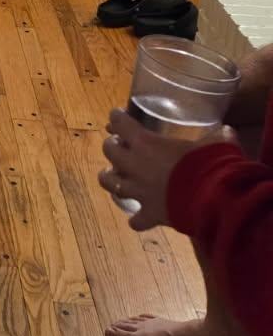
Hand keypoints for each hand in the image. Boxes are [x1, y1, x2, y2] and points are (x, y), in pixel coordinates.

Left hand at [98, 108, 235, 230]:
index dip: (117, 118)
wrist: (213, 200)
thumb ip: (216, 137)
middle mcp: (135, 165)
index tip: (117, 116)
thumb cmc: (210, 164)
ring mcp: (139, 191)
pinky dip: (137, 219)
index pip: (120, 123)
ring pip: (109, 183)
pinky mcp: (149, 214)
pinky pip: (136, 220)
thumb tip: (226, 133)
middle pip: (109, 151)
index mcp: (145, 142)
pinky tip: (140, 219)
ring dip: (111, 179)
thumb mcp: (214, 142)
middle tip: (118, 146)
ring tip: (115, 177)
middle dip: (111, 147)